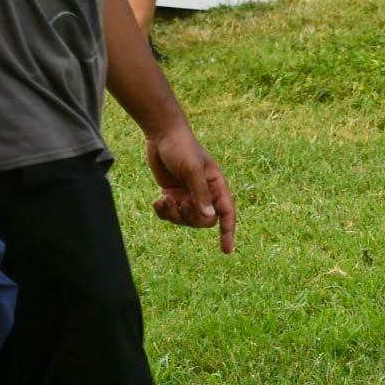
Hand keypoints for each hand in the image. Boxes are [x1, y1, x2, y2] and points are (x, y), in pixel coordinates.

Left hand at [143, 123, 237, 252]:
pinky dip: (163, 212)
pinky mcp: (173, 195)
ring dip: (174, 215)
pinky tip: (156, 201)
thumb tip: (209, 217)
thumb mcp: (191, 168)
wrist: (161, 134)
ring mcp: (189, 195)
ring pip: (186, 220)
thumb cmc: (181, 147)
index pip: (227, 213)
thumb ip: (200, 193)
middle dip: (190, 217)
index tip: (226, 250)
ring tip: (163, 201)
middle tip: (179, 203)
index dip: (228, 232)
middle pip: (204, 220)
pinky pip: (171, 214)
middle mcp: (205, 193)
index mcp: (216, 186)